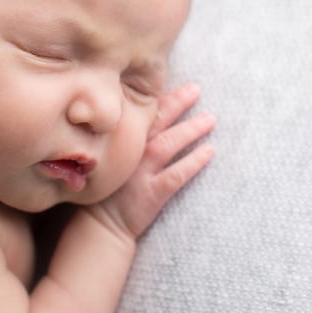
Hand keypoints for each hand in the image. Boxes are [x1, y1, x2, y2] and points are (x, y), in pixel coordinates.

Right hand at [85, 84, 215, 240]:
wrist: (101, 228)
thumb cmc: (111, 191)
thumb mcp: (112, 159)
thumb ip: (127, 139)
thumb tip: (148, 118)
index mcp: (122, 143)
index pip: (143, 114)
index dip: (162, 97)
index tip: (180, 84)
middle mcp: (131, 153)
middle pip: (157, 122)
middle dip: (177, 103)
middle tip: (196, 89)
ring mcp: (140, 173)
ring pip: (168, 144)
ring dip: (190, 129)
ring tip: (210, 119)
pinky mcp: (151, 194)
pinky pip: (176, 174)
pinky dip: (194, 161)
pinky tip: (209, 151)